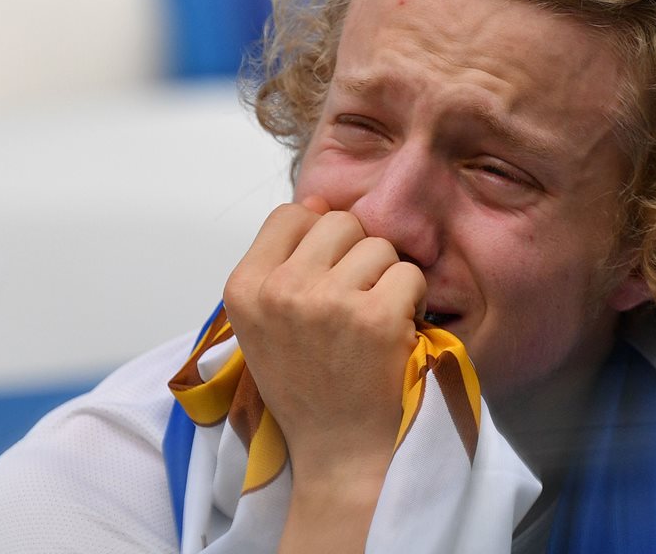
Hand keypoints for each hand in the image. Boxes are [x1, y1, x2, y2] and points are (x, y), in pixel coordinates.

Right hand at [222, 197, 425, 544]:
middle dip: (357, 256)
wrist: (340, 454)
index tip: (325, 278)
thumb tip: (317, 201)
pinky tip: (395, 335)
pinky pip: (409, 274)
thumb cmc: (308, 386)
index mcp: (243, 288)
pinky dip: (412, 301)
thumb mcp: (268, 324)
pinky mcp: (375, 317)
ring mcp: (327, 302)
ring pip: (379, 245)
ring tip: (372, 324)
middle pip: (340, 221)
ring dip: (387, 279)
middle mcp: (279, 290)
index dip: (318, 238)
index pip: (290, 214)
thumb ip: (283, 261)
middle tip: (354, 305)